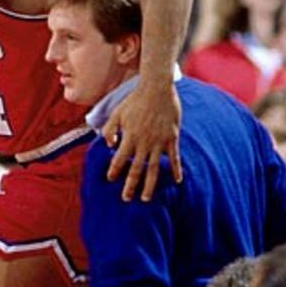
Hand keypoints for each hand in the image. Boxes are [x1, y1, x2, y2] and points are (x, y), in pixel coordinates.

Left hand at [102, 81, 181, 201]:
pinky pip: (175, 158)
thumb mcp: (117, 113)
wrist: (157, 88)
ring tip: (146, 198)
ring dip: (149, 185)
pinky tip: (177, 181)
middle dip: (130, 186)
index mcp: (129, 137)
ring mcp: (159, 142)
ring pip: (154, 168)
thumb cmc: (135, 100)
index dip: (114, 170)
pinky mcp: (172, 138)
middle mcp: (144, 143)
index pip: (118, 159)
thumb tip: (108, 145)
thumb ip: (109, 130)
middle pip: (136, 169)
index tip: (110, 180)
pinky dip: (176, 170)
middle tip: (126, 199)